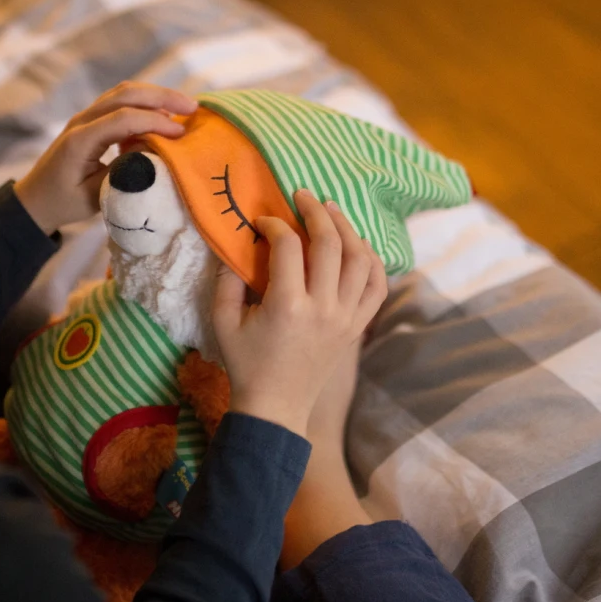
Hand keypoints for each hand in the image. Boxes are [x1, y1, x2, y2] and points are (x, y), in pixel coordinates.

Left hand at [13, 82, 196, 233]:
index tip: (181, 133)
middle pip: (125, 94)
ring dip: (155, 95)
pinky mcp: (91, 120)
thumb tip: (153, 154)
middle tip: (193, 107)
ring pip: (123, 92)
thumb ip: (123, 173)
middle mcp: (82, 121)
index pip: (123, 118)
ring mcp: (86, 117)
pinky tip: (163, 114)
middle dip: (162, 96)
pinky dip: (144, 103)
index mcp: (80, 140)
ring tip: (184, 107)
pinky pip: (120, 101)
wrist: (34, 200)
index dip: (155, 122)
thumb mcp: (95, 196)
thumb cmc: (63, 202)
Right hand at [212, 190, 388, 437]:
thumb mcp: (223, 321)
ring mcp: (346, 318)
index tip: (262, 222)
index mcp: (287, 306)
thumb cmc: (245, 363)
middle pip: (330, 244)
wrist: (276, 405)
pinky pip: (377, 287)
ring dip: (347, 228)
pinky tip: (358, 245)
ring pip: (360, 260)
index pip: (288, 247)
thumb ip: (226, 280)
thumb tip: (236, 242)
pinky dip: (373, 261)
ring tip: (331, 210)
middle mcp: (323, 309)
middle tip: (302, 195)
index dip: (274, 225)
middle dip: (316, 212)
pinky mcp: (357, 327)